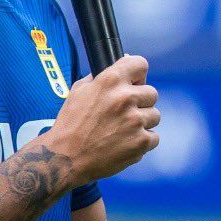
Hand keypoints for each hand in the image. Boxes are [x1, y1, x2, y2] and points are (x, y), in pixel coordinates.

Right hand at [42, 54, 159, 184]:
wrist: (65, 158)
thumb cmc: (70, 125)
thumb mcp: (80, 90)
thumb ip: (102, 76)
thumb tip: (123, 63)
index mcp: (110, 81)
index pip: (140, 64)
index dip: (138, 74)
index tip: (134, 82)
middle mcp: (125, 98)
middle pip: (151, 93)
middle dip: (140, 102)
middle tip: (125, 113)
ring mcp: (135, 121)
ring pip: (154, 115)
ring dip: (142, 122)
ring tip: (123, 130)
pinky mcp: (141, 142)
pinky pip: (154, 137)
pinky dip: (143, 141)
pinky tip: (126, 142)